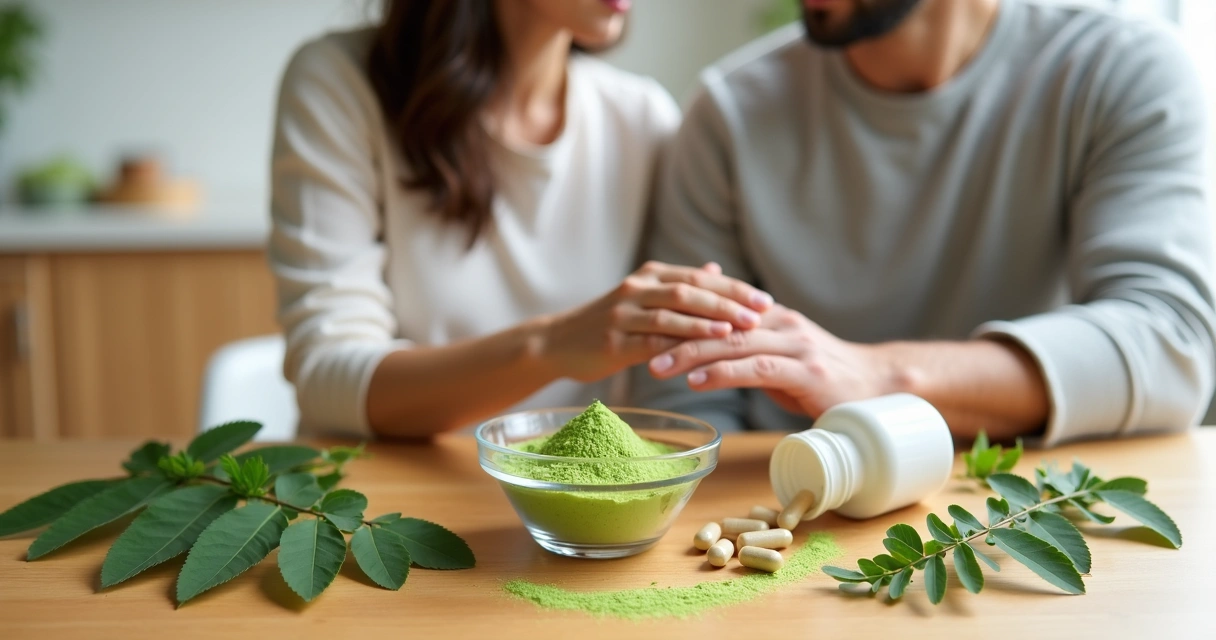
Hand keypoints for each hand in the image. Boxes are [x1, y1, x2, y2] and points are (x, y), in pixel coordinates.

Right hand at [543, 261, 773, 381]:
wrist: (557, 343)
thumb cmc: (608, 323)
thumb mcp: (643, 297)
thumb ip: (679, 285)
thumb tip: (715, 268)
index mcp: (649, 276)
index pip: (700, 276)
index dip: (734, 287)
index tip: (765, 299)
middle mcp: (637, 288)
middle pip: (691, 289)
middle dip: (729, 301)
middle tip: (761, 313)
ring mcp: (623, 313)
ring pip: (673, 311)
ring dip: (709, 320)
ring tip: (741, 329)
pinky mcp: (614, 341)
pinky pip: (653, 340)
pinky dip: (681, 343)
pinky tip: (703, 350)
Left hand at [646, 305, 905, 417]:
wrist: (879, 386)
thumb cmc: (823, 377)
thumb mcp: (780, 354)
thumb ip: (747, 344)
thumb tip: (708, 341)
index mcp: (771, 315)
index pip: (717, 310)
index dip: (679, 317)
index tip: (643, 328)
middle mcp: (780, 322)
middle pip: (717, 324)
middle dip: (675, 335)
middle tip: (638, 347)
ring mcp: (795, 345)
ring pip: (732, 344)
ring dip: (691, 355)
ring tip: (657, 367)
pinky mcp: (805, 371)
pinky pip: (756, 367)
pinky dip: (723, 373)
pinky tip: (697, 381)